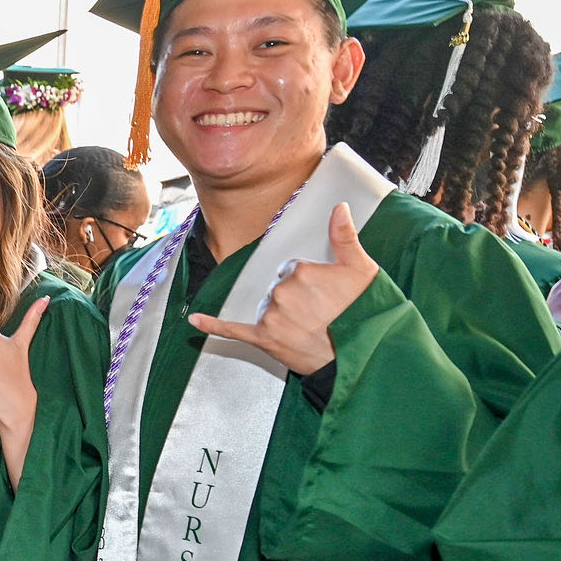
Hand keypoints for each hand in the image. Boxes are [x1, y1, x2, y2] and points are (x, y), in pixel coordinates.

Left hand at [188, 202, 379, 375]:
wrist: (363, 353)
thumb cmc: (365, 311)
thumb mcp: (360, 268)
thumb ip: (344, 236)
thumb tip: (339, 207)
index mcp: (299, 271)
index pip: (292, 269)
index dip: (310, 281)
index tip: (326, 293)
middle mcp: (280, 292)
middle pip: (279, 287)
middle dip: (297, 298)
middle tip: (322, 313)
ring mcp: (270, 317)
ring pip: (267, 307)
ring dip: (282, 315)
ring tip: (310, 327)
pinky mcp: (264, 339)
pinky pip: (232, 331)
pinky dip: (213, 326)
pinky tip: (195, 322)